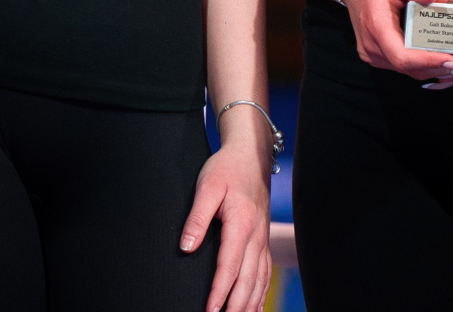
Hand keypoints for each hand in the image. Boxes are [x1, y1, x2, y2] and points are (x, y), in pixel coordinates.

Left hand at [179, 121, 271, 311]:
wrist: (251, 156)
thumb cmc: (227, 169)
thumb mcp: (207, 187)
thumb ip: (196, 217)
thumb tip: (187, 246)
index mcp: (241, 225)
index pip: (229, 267)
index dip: (220, 292)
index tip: (211, 310)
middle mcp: (256, 237)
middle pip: (248, 280)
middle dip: (236, 306)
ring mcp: (262, 239)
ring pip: (259, 280)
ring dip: (250, 304)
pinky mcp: (263, 239)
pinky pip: (265, 273)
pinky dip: (261, 293)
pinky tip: (255, 306)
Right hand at [326, 0, 452, 81]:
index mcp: (375, 26)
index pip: (402, 56)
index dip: (428, 61)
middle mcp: (371, 46)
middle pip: (409, 68)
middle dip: (439, 67)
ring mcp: (372, 53)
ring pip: (407, 70)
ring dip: (433, 68)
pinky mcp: (377, 54)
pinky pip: (403, 66)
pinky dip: (424, 65)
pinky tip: (443, 57)